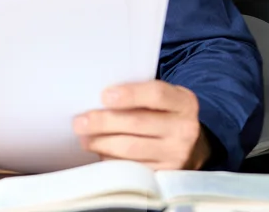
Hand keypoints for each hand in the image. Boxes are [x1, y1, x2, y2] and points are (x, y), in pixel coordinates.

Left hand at [73, 80, 210, 169]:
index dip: (129, 94)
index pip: (156, 94)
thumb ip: (137, 95)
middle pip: (137, 123)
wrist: (189, 147)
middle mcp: (184, 129)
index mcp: (183, 102)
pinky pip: (131, 167)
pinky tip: (99, 152)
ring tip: (84, 138)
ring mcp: (176, 154)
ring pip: (131, 148)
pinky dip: (110, 159)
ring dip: (101, 142)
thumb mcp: (160, 100)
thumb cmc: (162, 115)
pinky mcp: (165, 174)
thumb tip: (95, 98)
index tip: (104, 96)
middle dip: (103, 122)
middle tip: (80, 122)